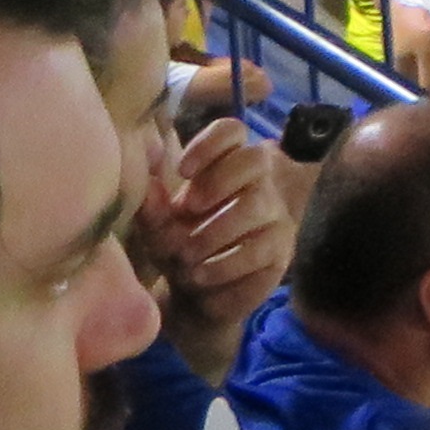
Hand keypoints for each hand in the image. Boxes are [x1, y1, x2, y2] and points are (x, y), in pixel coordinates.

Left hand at [144, 117, 292, 362]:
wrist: (199, 298)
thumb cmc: (180, 246)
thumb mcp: (160, 230)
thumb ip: (153, 211)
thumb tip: (148, 186)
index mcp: (227, 164)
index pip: (232, 131)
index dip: (210, 144)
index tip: (182, 170)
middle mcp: (259, 183)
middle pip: (254, 158)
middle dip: (219, 180)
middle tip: (189, 208)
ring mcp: (275, 216)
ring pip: (256, 206)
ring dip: (214, 233)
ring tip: (186, 256)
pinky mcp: (281, 253)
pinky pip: (258, 251)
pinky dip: (223, 267)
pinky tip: (202, 277)